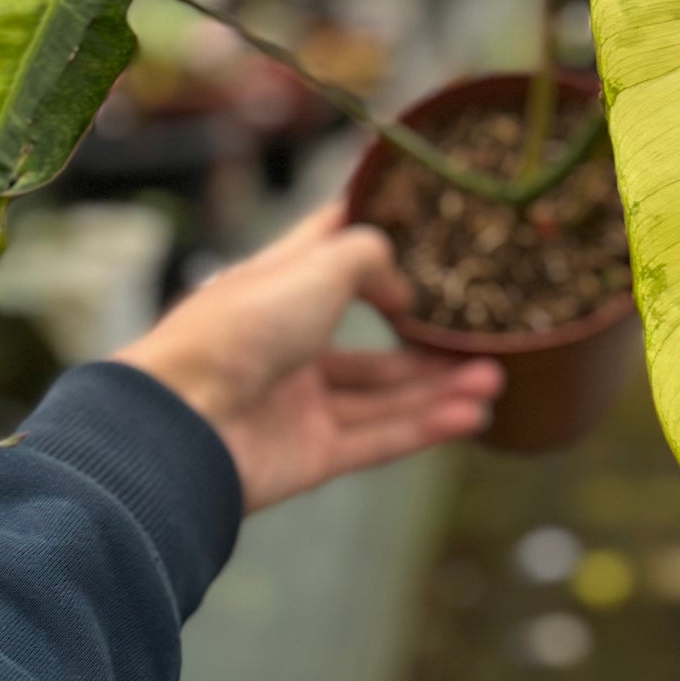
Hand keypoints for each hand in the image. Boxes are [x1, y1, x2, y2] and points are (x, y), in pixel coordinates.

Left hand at [114, 206, 504, 511]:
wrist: (184, 424)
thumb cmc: (239, 328)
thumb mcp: (316, 266)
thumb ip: (371, 260)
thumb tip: (404, 294)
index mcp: (276, 287)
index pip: (329, 252)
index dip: (372, 236)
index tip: (424, 225)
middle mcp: (288, 342)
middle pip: (370, 337)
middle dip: (426, 337)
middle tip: (481, 333)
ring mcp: (298, 401)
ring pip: (382, 392)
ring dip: (440, 385)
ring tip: (496, 377)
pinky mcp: (309, 455)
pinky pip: (378, 439)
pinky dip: (426, 428)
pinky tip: (473, 416)